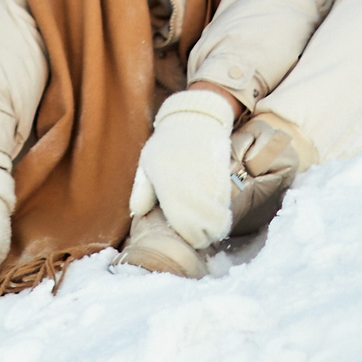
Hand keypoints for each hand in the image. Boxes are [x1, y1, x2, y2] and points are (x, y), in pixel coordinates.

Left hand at [127, 88, 238, 248]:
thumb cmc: (166, 146)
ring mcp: (208, 183)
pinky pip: (224, 203)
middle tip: (201, 239)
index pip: (183, 226)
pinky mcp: (222, 177)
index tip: (190, 240)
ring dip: (215, 227)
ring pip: (217, 217)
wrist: (193, 120)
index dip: (189, 238)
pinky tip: (218, 214)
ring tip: (210, 230)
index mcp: (169, 188)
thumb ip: (141, 191)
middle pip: (203, 227)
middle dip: (203, 237)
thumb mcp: (147, 165)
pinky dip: (222, 212)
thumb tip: (137, 213)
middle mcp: (190, 189)